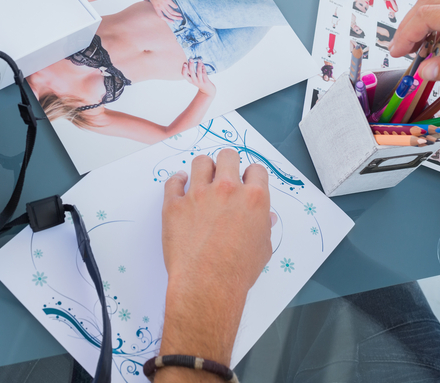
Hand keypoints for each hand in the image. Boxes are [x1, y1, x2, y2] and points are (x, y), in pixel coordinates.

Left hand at [145, 0, 182, 20]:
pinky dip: (175, 6)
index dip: (167, 20)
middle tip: (180, 19)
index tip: (172, 22)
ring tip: (180, 14)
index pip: (162, 17)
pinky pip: (172, 4)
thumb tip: (144, 0)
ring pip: (172, 11)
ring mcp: (164, 3)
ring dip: (177, 13)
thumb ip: (146, 1)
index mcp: (156, 8)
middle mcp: (160, 7)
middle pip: (169, 15)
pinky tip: (177, 7)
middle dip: (175, 18)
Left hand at [160, 149, 272, 362]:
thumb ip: (264, 227)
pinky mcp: (175, 204)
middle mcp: (227, 190)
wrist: (207, 285)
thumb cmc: (237, 272)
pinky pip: (173, 181)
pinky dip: (176, 180)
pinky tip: (180, 183)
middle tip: (224, 175)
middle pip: (228, 156)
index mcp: (254, 198)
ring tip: (202, 178)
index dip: (251, 176)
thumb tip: (266, 218)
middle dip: (228, 163)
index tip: (245, 182)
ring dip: (203, 168)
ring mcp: (199, 194)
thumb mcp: (262, 248)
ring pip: (200, 162)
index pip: (256, 170)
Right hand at [182, 59, 215, 96]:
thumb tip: (193, 60)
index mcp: (190, 80)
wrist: (207, 90)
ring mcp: (200, 81)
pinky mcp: (205, 81)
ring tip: (199, 60)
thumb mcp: (194, 78)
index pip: (184, 75)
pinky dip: (203, 67)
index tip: (184, 63)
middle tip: (191, 59)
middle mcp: (194, 80)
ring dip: (198, 65)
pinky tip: (202, 63)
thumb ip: (193, 71)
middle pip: (191, 72)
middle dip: (191, 65)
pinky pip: (204, 73)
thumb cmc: (200, 82)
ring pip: (199, 72)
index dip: (183, 69)